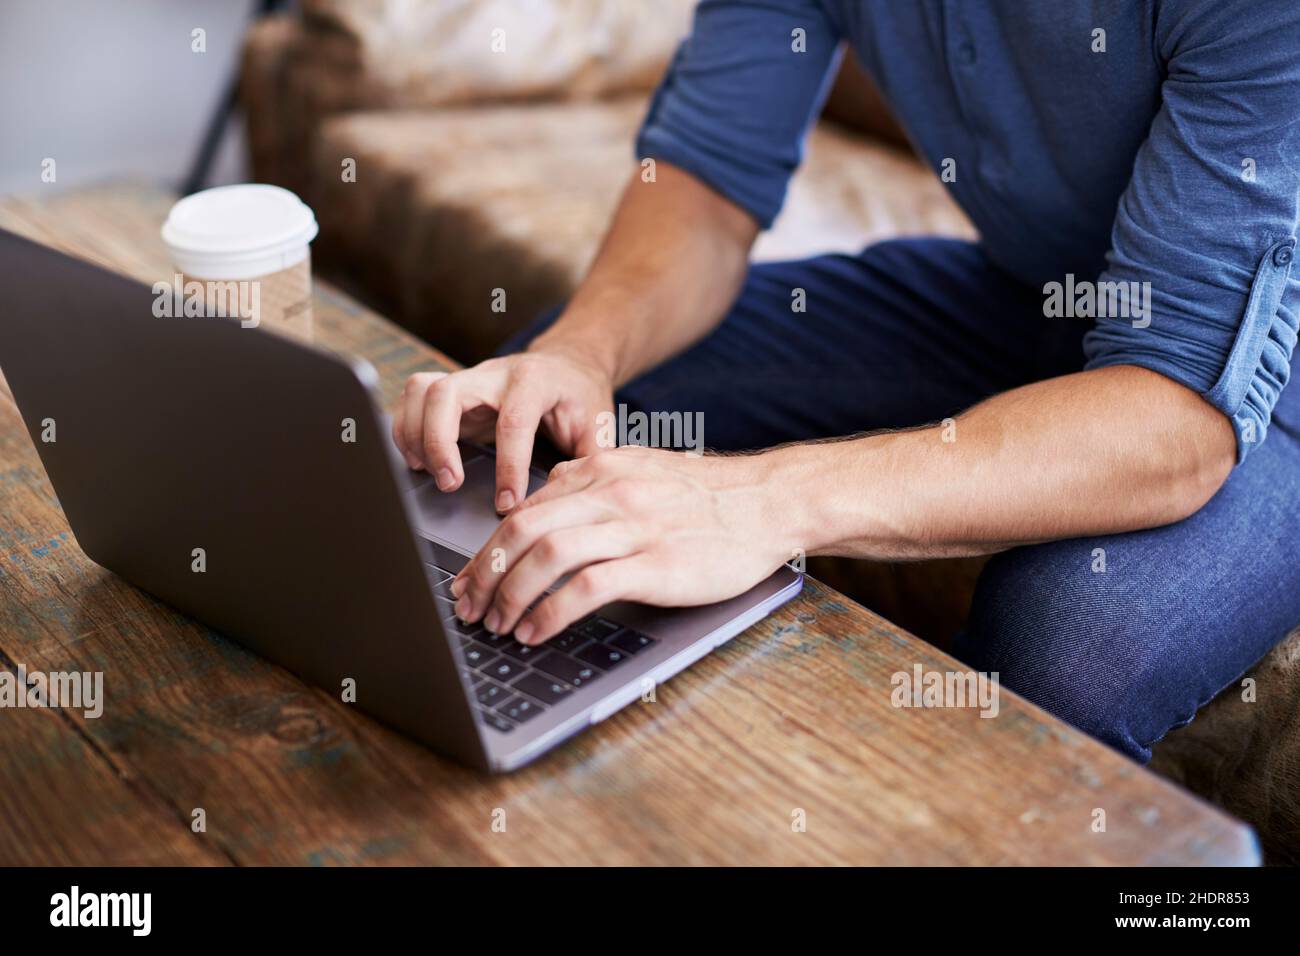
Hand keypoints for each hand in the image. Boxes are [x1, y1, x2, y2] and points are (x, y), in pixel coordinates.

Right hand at [392, 347, 614, 512]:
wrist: (568, 364)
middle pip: (447, 393)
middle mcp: (494, 374)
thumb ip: (589, 459)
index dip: (507, 466)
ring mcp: (469, 379)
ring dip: (415, 434)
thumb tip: (576, 499)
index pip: (513, 421)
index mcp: (535, 380)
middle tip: (449, 483)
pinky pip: (413, 398)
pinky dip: (406, 429)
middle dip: (439, 442)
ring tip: (427, 472)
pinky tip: (417, 460)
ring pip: (421, 390)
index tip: (506, 504)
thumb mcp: (598, 424)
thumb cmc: (580, 397)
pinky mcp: (453, 391)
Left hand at [448, 445, 795, 644]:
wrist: (772, 502)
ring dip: (510, 595)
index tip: (470, 581)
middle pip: (521, 529)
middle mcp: (610, 491)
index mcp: (601, 468)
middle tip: (469, 608)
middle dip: (484, 574)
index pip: (524, 509)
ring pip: (545, 554)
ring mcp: (633, 526)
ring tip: (497, 625)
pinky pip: (586, 587)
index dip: (486, 549)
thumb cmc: (711, 497)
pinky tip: (536, 632)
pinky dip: (550, 613)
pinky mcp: (655, 563)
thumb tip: (547, 499)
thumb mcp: (644, 471)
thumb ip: (595, 482)